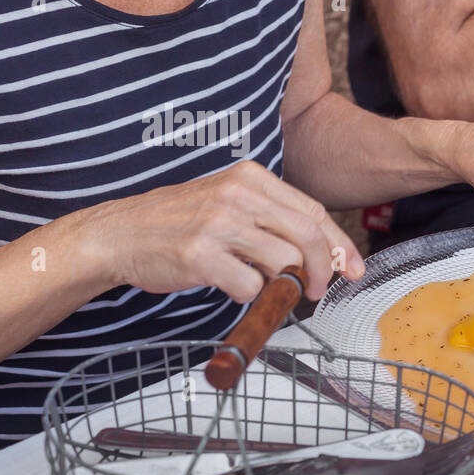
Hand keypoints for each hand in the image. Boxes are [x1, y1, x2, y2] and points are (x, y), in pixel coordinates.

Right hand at [84, 160, 364, 302]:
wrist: (120, 234)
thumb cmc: (178, 223)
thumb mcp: (230, 204)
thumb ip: (274, 222)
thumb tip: (325, 255)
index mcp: (251, 178)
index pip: (314, 212)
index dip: (339, 245)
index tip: (353, 268)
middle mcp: (237, 195)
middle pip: (309, 236)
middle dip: (323, 270)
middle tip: (316, 290)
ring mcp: (218, 223)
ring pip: (284, 262)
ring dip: (281, 285)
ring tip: (260, 284)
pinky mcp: (201, 254)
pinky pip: (250, 286)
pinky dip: (247, 296)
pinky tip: (228, 285)